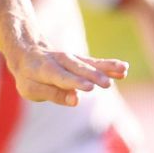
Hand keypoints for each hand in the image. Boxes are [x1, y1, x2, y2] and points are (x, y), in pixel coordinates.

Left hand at [8, 45, 127, 106]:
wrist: (28, 52)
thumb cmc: (29, 76)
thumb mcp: (32, 89)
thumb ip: (53, 94)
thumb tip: (76, 100)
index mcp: (45, 69)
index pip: (61, 77)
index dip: (75, 82)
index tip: (89, 88)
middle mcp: (61, 61)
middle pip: (79, 69)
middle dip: (93, 76)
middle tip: (107, 85)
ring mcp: (73, 59)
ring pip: (91, 63)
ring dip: (106, 67)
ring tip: (123, 70)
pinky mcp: (81, 60)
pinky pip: (96, 63)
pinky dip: (109, 65)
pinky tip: (124, 68)